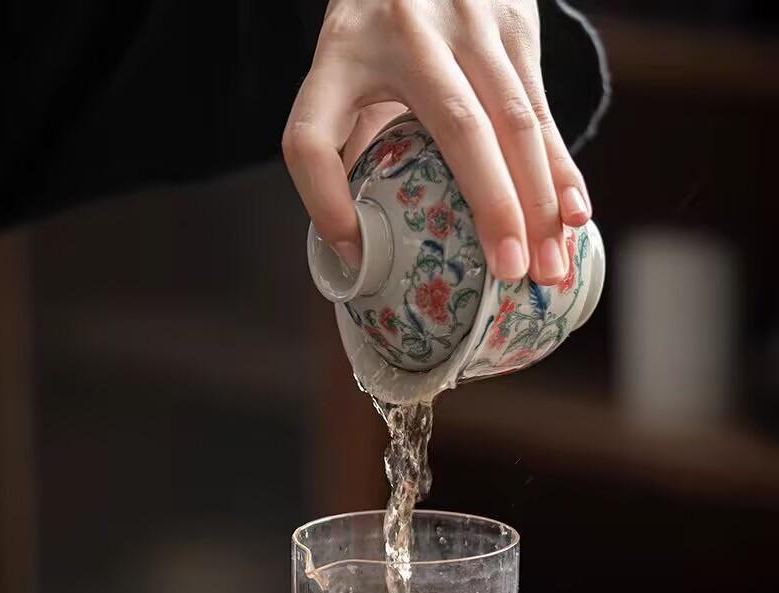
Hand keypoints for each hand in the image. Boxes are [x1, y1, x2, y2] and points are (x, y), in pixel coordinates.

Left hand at [283, 0, 591, 285]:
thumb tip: (366, 239)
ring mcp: (469, 23)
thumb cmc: (380, 29)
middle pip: (457, 128)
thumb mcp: (347, 70)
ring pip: (515, 122)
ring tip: (549, 266)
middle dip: (492, 208)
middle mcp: (406, 34)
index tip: (352, 250)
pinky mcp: (515, 26)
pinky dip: (560, 169)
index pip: (312, 137)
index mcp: (340, 54)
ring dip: (540, 202)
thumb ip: (352, 139)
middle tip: (509, 273)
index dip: (324, 201)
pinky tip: (574, 216)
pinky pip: (542, 110)